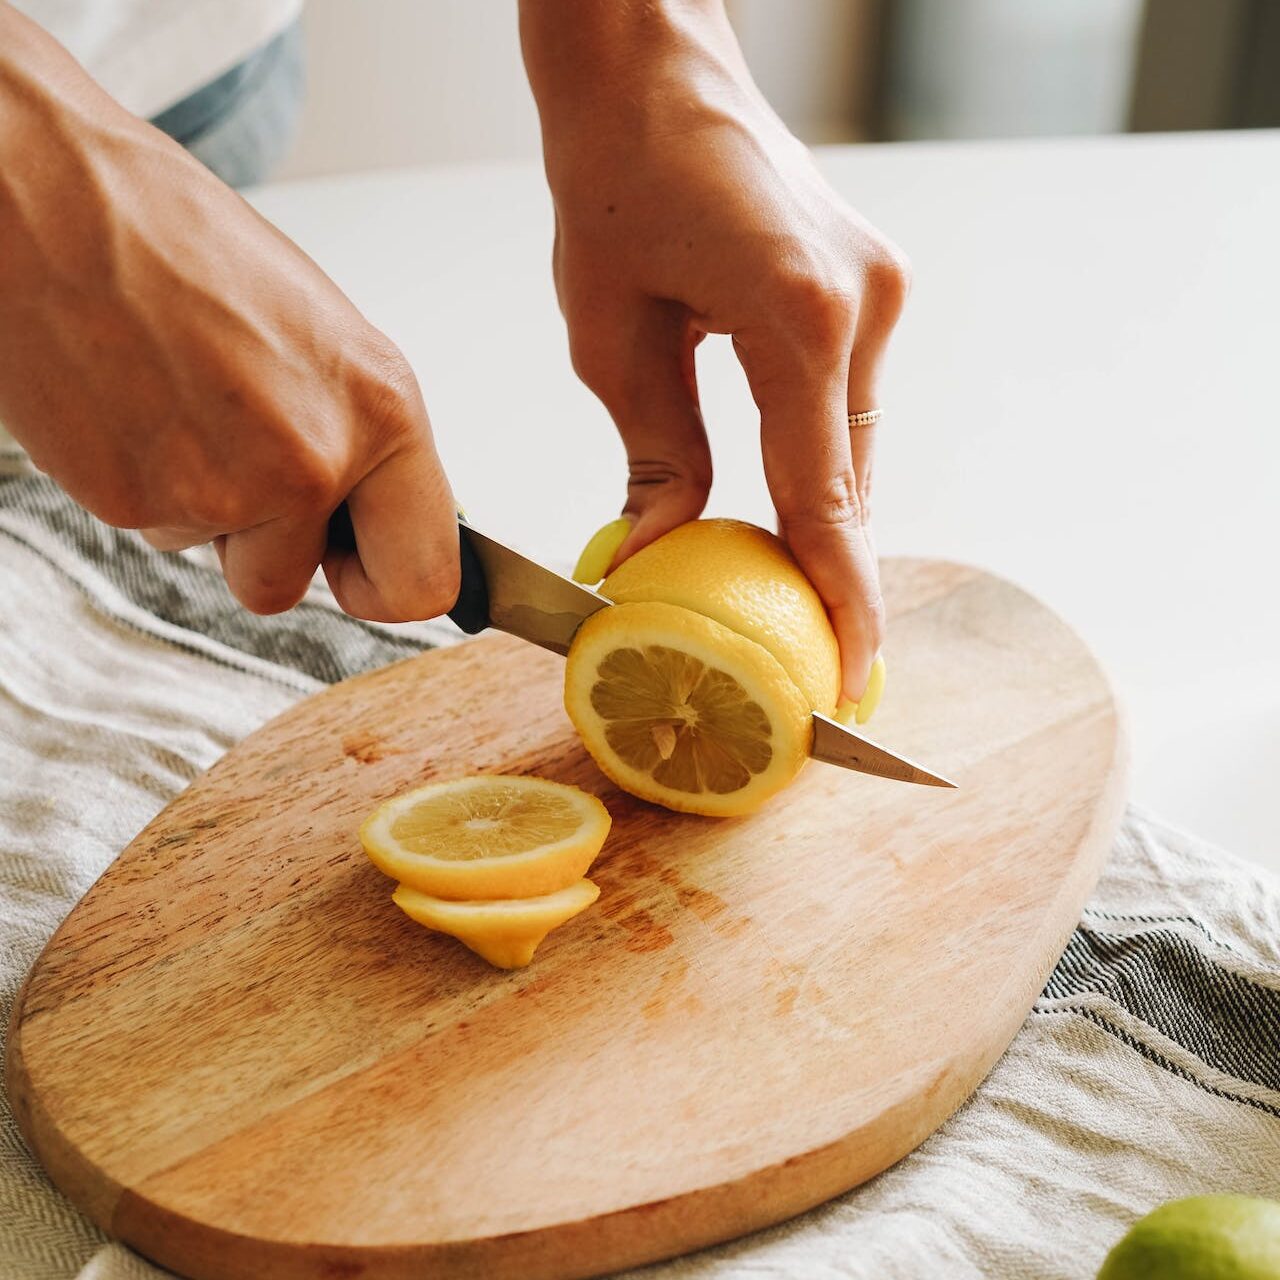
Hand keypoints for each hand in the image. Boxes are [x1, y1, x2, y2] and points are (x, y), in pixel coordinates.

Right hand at [0, 7, 458, 620]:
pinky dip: (145, 482)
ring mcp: (222, 490)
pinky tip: (135, 405)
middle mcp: (314, 462)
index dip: (386, 587)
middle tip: (252, 486)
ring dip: (205, 507)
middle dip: (278, 555)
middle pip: (299, 588)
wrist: (53, 199)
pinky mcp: (131, 500)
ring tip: (180, 403)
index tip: (358, 570)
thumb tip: (372, 513)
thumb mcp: (325, 338)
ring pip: (220, 554)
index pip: (423, 579)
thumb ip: (359, 437)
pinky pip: (156, 527)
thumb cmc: (188, 244)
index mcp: (384, 414)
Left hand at [521, 0, 908, 698]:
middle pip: (849, 482)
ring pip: (854, 449)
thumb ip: (657, 454)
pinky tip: (788, 511)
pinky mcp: (870, 285)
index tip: (852, 673)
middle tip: (813, 663)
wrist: (651, 68)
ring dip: (822, 520)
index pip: (821, 494)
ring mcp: (878, 290)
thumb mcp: (610, 337)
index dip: (839, 596)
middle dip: (831, 574)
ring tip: (791, 604)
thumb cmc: (611, 184)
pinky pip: (849, 406)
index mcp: (796, 316)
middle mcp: (862, 304)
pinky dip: (820, 464)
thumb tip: (658, 555)